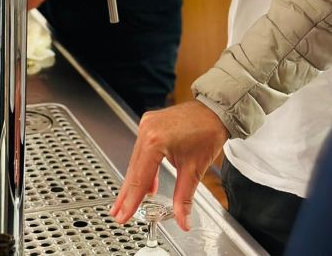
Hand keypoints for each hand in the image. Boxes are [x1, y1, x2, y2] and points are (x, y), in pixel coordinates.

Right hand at [110, 100, 228, 231]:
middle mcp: (147, 130)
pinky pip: (141, 149)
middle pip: (134, 169)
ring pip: (136, 159)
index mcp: (155, 140)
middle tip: (117, 213)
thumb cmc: (207, 132)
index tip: (123, 215)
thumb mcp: (195, 169)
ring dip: (134, 181)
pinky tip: (146, 184)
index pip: (140, 178)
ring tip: (126, 202)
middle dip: (126, 194)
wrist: (214, 111)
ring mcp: (146, 124)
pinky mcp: (149, 123)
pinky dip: (142, 166)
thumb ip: (184, 198)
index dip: (131, 200)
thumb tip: (183, 221)